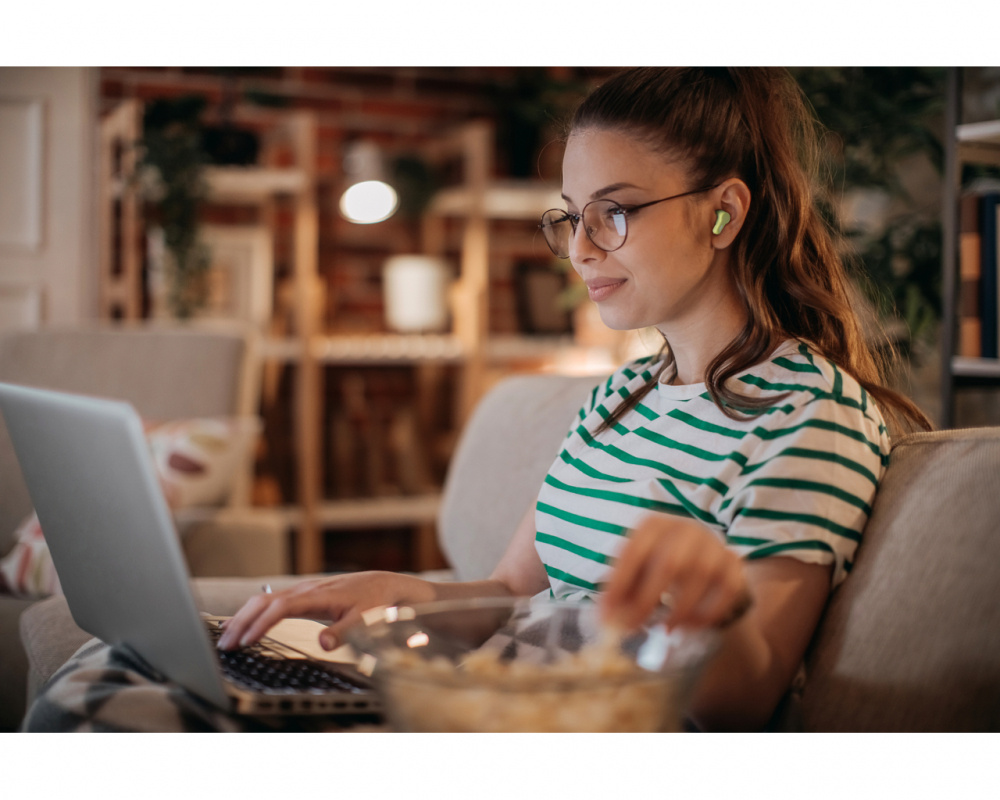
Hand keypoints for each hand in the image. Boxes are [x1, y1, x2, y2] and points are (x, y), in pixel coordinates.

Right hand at [216, 570, 434, 650]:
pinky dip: (252, 612)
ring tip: (226, 638)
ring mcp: (302, 591)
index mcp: (318, 596)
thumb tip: (323, 642)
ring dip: (242, 617)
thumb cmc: (375, 602)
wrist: (384, 585)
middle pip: (263, 602)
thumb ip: (345, 631)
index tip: (245, 641)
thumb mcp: (366, 619)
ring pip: (263, 600)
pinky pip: (270, 601)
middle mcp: (305, 590)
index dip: (261, 624)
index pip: (280, 608)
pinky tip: (244, 625)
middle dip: (241, 621)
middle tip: (224, 644)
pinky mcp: (302, 595)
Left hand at [600, 515, 751, 630]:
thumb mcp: (637, 568)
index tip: (606, 614)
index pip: (634, 552)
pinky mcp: (733, 563)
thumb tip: (606, 619)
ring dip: (680, 610)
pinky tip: (690, 626)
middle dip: (647, 600)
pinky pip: (727, 590)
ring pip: (700, 576)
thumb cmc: (658, 563)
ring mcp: (713, 544)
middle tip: (632, 628)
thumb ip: (621, 589)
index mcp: (654, 525)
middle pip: (669, 564)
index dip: (619, 584)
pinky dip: (708, 612)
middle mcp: (685, 528)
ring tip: (664, 630)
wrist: (702, 556)